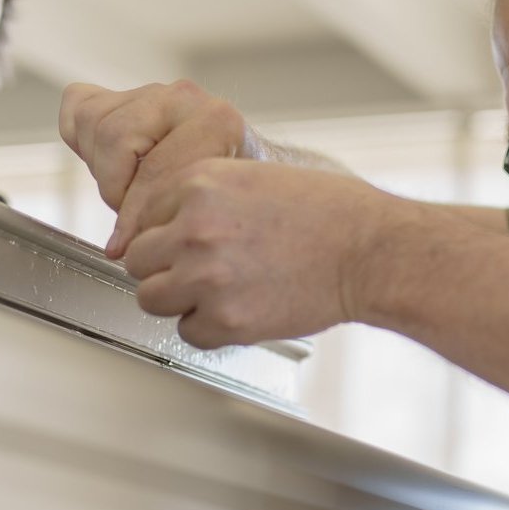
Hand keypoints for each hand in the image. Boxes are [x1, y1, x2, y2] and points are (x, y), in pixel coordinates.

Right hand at [58, 79, 252, 258]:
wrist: (245, 173)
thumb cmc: (235, 196)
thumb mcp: (221, 211)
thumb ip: (180, 221)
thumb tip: (131, 247)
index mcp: (216, 121)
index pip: (153, 170)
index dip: (136, 216)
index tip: (133, 246)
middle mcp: (183, 98)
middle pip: (113, 136)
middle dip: (116, 188)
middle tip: (132, 217)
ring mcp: (152, 93)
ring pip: (92, 121)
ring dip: (101, 168)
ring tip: (125, 193)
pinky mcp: (125, 96)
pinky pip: (78, 106)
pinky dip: (80, 139)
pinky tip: (105, 166)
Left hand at [123, 157, 406, 348]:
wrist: (370, 251)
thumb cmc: (330, 214)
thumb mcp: (256, 177)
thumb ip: (207, 197)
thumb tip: (170, 225)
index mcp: (201, 184)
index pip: (143, 215)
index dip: (164, 232)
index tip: (177, 244)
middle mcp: (195, 228)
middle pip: (138, 259)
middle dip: (164, 267)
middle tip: (196, 270)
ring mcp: (207, 276)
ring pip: (151, 298)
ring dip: (177, 299)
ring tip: (214, 292)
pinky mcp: (226, 319)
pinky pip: (187, 332)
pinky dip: (208, 328)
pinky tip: (237, 310)